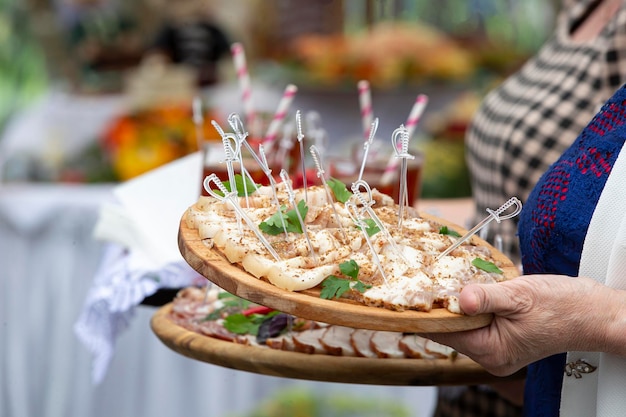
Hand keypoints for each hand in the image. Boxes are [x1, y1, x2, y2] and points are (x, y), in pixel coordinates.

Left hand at [425, 275, 621, 375]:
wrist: (592, 312)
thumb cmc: (562, 306)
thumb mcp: (520, 295)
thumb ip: (487, 297)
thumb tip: (460, 299)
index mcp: (491, 351)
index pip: (445, 332)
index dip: (428, 310)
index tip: (412, 290)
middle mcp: (490, 356)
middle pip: (451, 329)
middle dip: (441, 304)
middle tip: (427, 277)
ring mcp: (496, 349)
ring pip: (463, 324)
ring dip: (457, 303)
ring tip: (447, 278)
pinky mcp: (502, 339)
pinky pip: (477, 322)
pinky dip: (471, 306)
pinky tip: (470, 287)